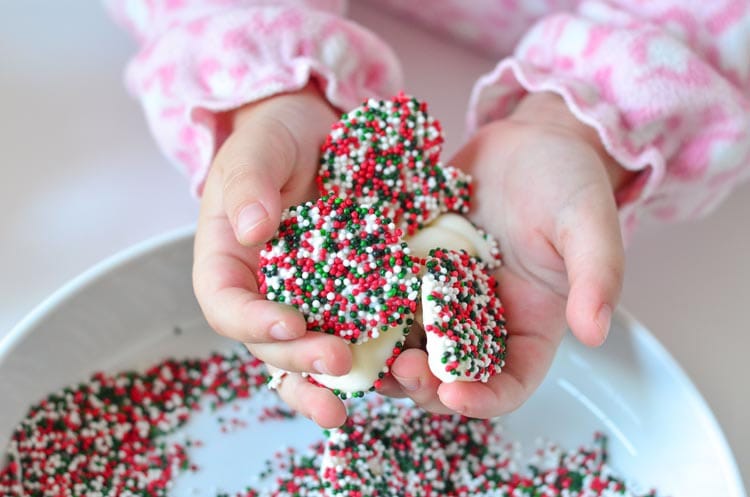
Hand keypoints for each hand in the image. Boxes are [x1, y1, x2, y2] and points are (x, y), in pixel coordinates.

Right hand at [193, 83, 351, 427]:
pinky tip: (391, 371)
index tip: (288, 322)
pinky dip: (366, 355)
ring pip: (305, 353)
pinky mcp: (344, 295)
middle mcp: (262, 289)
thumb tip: (252, 229)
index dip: (251, 320)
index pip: (225, 302)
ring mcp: (303, 297)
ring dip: (325, 383)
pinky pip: (351, 331)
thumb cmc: (276, 137)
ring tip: (349, 408)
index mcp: (226, 260)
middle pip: (268, 340)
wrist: (316, 131)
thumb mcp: (258, 148)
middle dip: (299, 359)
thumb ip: (250, 183)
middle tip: (337, 362)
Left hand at [379, 92, 630, 415]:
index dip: (483, 399)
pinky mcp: (413, 267)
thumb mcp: (589, 225)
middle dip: (422, 382)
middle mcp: (481, 321)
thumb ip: (597, 276)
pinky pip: (386, 292)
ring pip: (409, 340)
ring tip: (360, 348)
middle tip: (397, 369)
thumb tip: (596, 332)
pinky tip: (342, 299)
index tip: (454, 394)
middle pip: (449, 372)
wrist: (528, 143)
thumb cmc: (569, 183)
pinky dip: (365, 303)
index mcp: (528, 326)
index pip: (509, 383)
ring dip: (384, 352)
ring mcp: (442, 296)